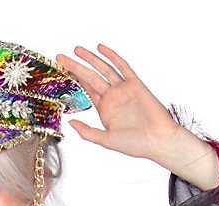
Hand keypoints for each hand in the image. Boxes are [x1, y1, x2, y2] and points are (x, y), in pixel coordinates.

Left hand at [54, 43, 183, 163]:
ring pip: (104, 69)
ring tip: (77, 50)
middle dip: (76, 66)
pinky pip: (122, 66)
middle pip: (91, 77)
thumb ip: (87, 132)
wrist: (158, 140)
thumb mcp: (106, 140)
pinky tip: (101, 49)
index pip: (86, 90)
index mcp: (105, 109)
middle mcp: (113, 97)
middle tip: (61, 57)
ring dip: (90, 59)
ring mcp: (123, 89)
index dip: (74, 80)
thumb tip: (70, 123)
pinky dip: (112, 56)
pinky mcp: (135, 84)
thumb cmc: (135, 144)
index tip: (62, 71)